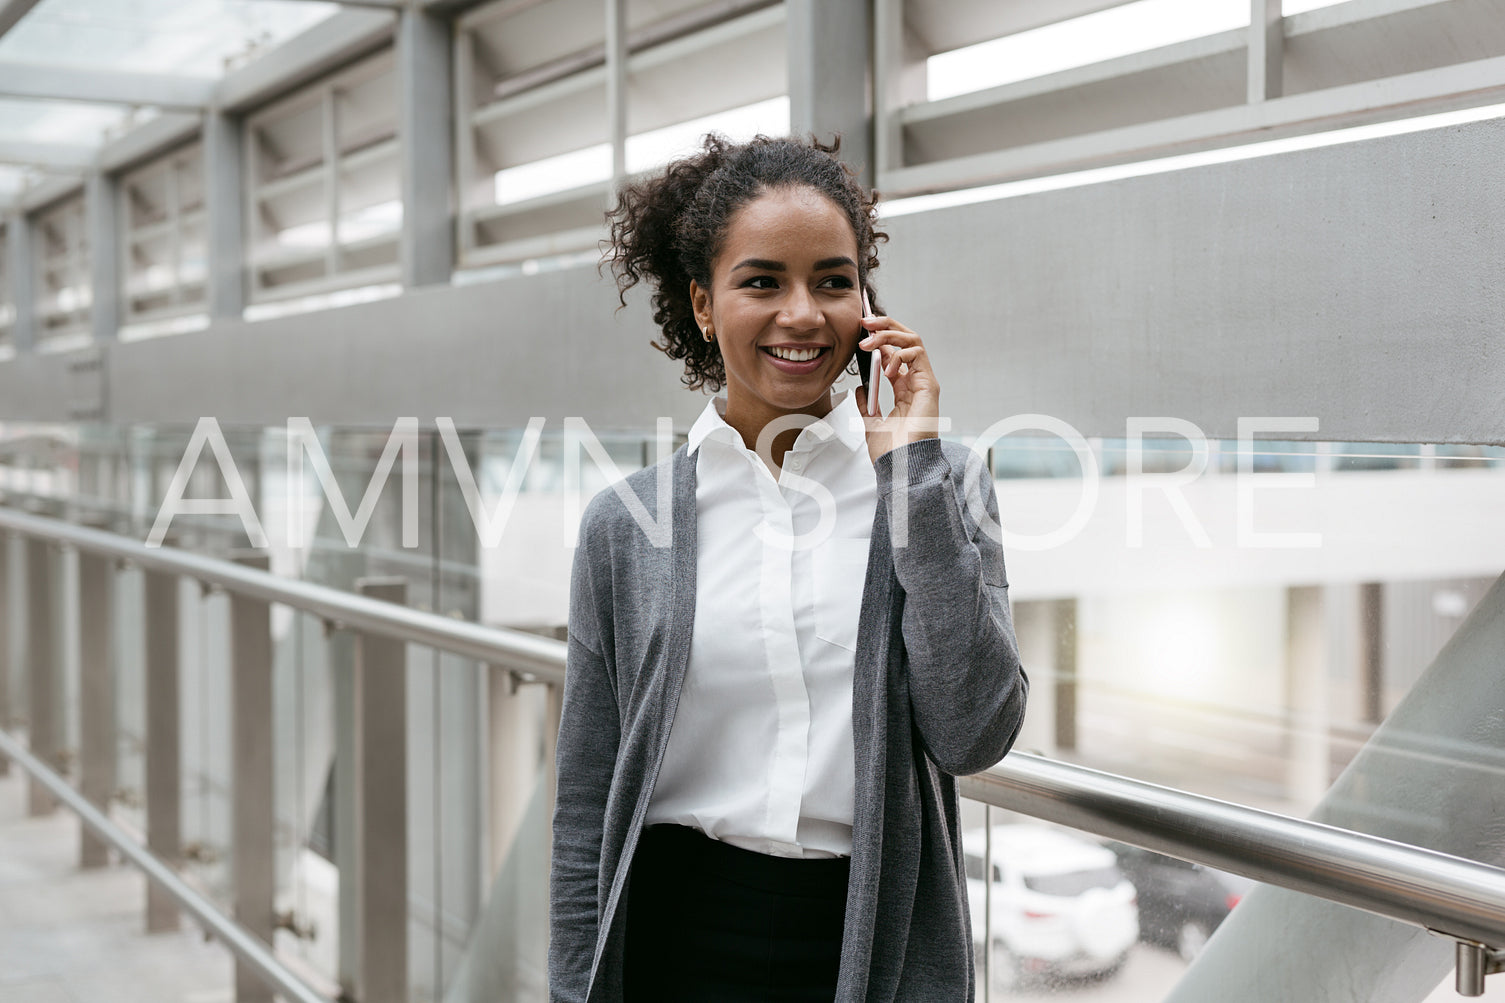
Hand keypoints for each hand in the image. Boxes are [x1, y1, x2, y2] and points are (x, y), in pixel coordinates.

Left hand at [853, 315, 940, 463]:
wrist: (900, 465)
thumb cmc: (891, 450)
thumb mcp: (871, 423)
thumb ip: (867, 403)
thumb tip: (860, 388)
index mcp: (904, 390)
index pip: (895, 352)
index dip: (880, 337)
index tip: (861, 329)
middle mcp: (916, 382)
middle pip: (906, 340)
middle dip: (885, 325)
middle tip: (865, 322)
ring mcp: (924, 382)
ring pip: (913, 340)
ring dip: (889, 334)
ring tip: (869, 343)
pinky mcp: (929, 385)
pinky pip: (917, 354)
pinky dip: (898, 354)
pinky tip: (885, 369)